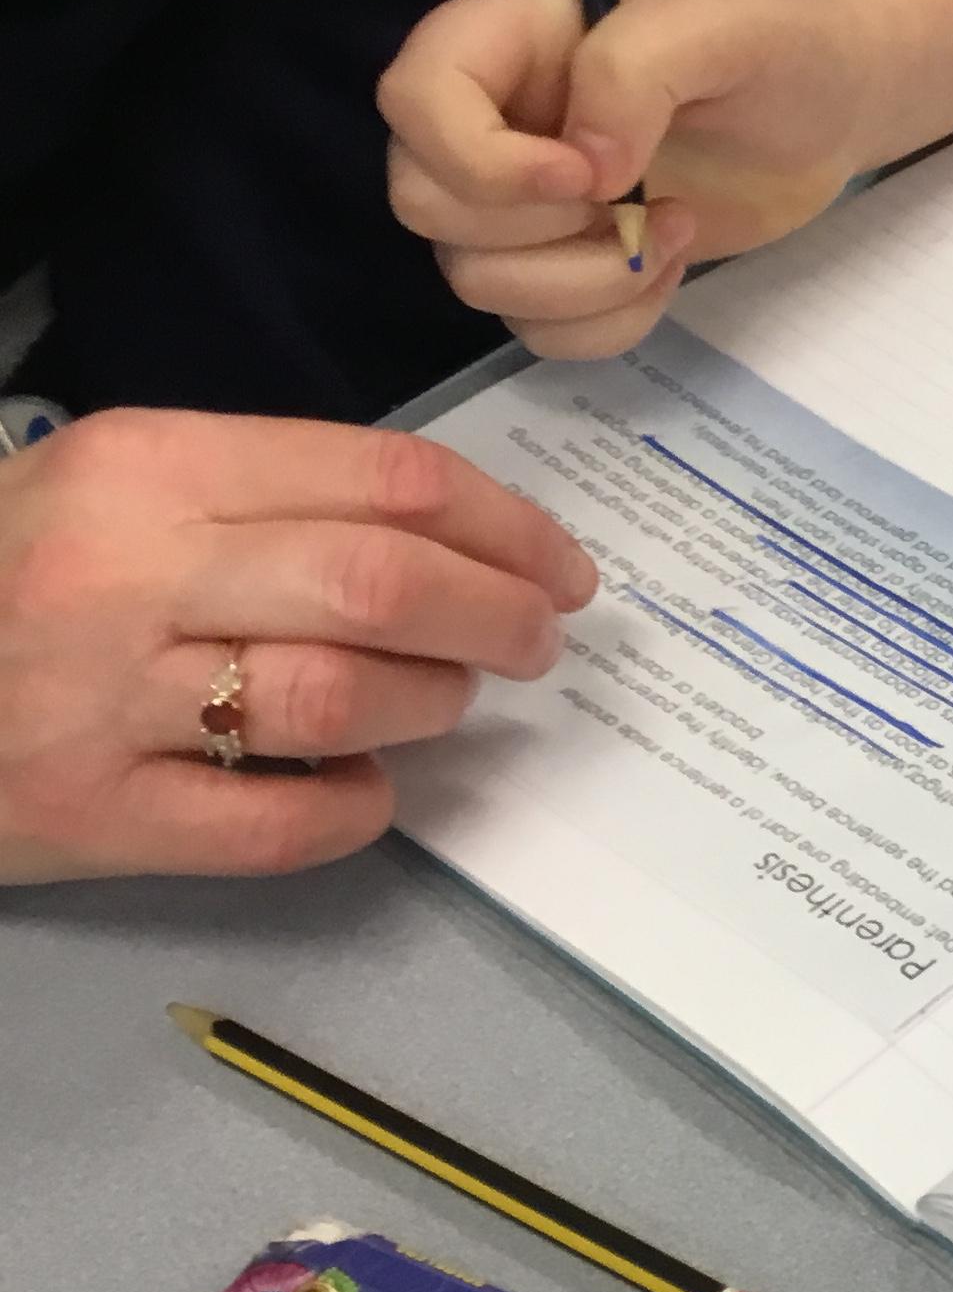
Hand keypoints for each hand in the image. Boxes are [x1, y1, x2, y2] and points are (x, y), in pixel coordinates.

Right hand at [0, 411, 595, 882]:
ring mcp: (98, 700)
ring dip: (430, 704)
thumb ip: (269, 497)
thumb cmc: (10, 569)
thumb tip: (456, 542)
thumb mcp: (116, 487)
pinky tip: (365, 789)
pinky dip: (349, 808)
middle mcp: (124, 575)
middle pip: (384, 585)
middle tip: (534, 642)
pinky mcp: (85, 815)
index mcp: (147, 467)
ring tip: (445, 702)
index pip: (386, 480)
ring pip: (337, 698)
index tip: (559, 567)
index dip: (508, 527)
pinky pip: (270, 824)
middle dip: (496, 617)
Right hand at [380, 0, 897, 361]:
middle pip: (425, 205)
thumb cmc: (773, 41)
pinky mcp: (565, 262)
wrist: (828, 102)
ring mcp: (521, 201)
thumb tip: (585, 166)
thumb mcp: (718, 22)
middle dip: (540, 229)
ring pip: (477, 281)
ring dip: (587, 281)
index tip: (587, 174)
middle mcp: (492, 120)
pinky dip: (609, 320)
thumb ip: (633, 68)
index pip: (412, 100)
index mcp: (504, 37)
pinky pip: (538, 329)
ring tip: (675, 228)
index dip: (479, 158)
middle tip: (640, 196)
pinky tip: (668, 266)